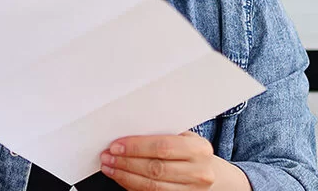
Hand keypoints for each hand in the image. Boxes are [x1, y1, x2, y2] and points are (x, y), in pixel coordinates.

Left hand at [100, 132, 222, 189]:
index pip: (162, 147)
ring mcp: (190, 190)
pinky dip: (132, 186)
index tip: (116, 145)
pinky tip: (121, 178)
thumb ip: (162, 134)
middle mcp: (198, 172)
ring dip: (125, 176)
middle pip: (154, 168)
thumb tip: (128, 131)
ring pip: (151, 186)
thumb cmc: (191, 152)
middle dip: (126, 162)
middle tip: (108, 157)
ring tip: (110, 167)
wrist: (209, 174)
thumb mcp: (185, 138)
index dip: (136, 147)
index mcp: (199, 149)